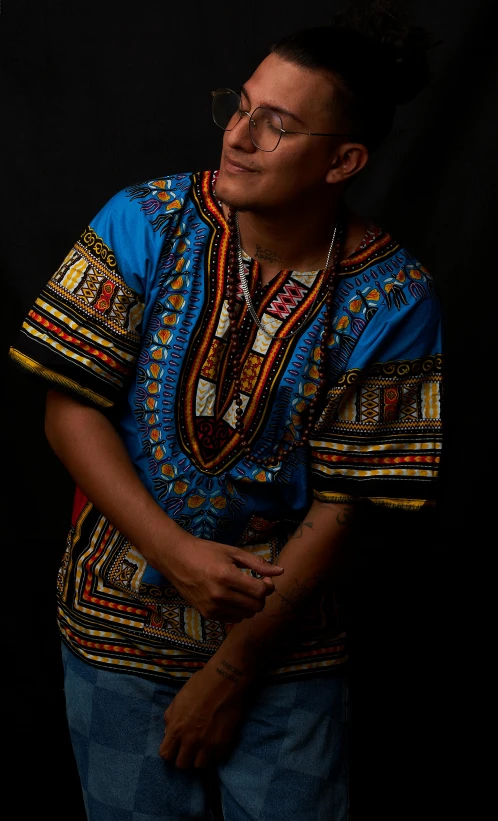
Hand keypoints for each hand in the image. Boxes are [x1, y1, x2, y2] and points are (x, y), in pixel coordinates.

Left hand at [159, 662, 249, 768]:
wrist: (227, 680)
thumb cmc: (201, 685)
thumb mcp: (178, 698)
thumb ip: (171, 717)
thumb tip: (168, 731)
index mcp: (176, 728)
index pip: (166, 754)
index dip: (170, 751)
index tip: (175, 747)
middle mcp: (191, 740)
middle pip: (182, 765)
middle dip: (184, 758)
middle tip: (190, 749)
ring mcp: (208, 744)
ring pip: (200, 766)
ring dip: (200, 758)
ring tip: (204, 748)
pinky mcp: (224, 744)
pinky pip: (217, 759)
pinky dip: (216, 753)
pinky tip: (216, 742)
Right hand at [164, 536, 283, 622]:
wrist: (176, 559)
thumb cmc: (206, 552)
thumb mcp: (233, 552)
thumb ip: (258, 563)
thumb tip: (281, 571)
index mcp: (227, 576)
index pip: (260, 592)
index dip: (268, 586)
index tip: (264, 578)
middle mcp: (220, 595)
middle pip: (256, 606)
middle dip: (261, 596)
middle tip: (256, 584)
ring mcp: (212, 607)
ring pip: (246, 615)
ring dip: (251, 604)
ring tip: (243, 590)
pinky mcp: (207, 614)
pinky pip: (233, 619)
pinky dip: (238, 610)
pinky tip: (232, 597)